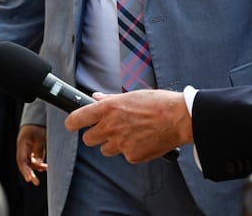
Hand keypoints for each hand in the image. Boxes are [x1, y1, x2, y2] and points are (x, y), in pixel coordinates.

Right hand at [16, 124, 47, 185]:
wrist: (39, 117)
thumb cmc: (39, 126)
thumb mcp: (41, 137)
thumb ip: (39, 150)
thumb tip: (38, 165)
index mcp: (22, 144)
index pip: (21, 160)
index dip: (25, 170)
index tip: (29, 178)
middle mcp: (23, 148)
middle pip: (24, 163)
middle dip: (29, 173)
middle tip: (36, 182)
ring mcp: (27, 149)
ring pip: (29, 162)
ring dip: (36, 167)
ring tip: (46, 168)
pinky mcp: (31, 149)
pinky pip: (33, 159)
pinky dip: (38, 163)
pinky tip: (45, 166)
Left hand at [64, 89, 192, 162]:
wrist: (179, 119)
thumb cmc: (157, 103)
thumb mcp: (130, 96)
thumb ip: (109, 100)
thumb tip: (95, 98)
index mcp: (107, 109)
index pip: (76, 119)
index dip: (71, 123)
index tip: (72, 124)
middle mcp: (110, 127)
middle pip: (88, 139)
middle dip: (95, 135)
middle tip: (107, 129)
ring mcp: (120, 143)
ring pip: (105, 149)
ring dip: (112, 144)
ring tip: (129, 133)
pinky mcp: (132, 156)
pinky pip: (124, 155)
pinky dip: (130, 149)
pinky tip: (142, 140)